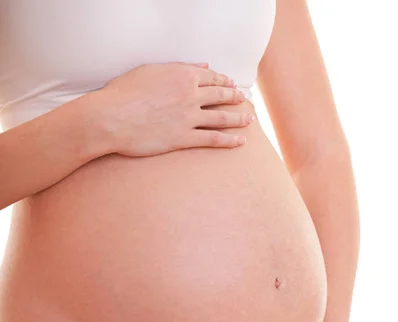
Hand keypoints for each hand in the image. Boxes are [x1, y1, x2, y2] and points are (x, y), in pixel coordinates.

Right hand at [89, 62, 253, 156]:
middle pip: (220, 97)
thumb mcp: (150, 71)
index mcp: (182, 76)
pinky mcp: (184, 138)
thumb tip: (202, 66)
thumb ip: (178, 68)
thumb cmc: (124, 92)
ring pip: (221, 118)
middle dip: (235, 98)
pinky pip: (213, 139)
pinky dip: (230, 140)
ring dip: (238, 118)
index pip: (210, 78)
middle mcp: (190, 95)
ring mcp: (189, 118)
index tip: (231, 84)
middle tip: (244, 100)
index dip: (223, 82)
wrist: (111, 118)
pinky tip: (241, 141)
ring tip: (249, 119)